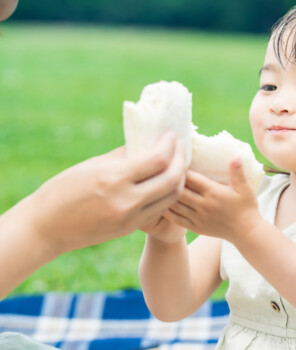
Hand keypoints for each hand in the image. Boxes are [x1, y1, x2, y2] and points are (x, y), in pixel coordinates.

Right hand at [18, 132, 186, 253]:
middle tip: (180, 147)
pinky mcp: (130, 228)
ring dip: (179, 178)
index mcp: (113, 178)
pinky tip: (166, 182)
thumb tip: (147, 142)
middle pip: (172, 179)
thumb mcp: (93, 166)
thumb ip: (124, 155)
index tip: (172, 135)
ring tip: (177, 163)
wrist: (45, 227)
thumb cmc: (63, 189)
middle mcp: (125, 200)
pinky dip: (167, 194)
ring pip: (171, 197)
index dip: (170, 145)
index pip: (158, 160)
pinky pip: (159, 209)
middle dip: (181, 160)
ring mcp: (130, 217)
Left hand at [164, 158, 261, 241]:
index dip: (180, 169)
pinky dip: (167, 212)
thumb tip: (235, 155)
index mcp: (213, 192)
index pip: (191, 178)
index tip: (174, 161)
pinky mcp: (196, 227)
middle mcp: (203, 204)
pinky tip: (160, 205)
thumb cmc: (247, 207)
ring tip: (158, 186)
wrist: (247, 232)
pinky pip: (177, 219)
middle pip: (179, 190)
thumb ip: (237, 172)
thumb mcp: (245, 188)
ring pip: (175, 205)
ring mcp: (198, 217)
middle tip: (162, 172)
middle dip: (169, 180)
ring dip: (165, 195)